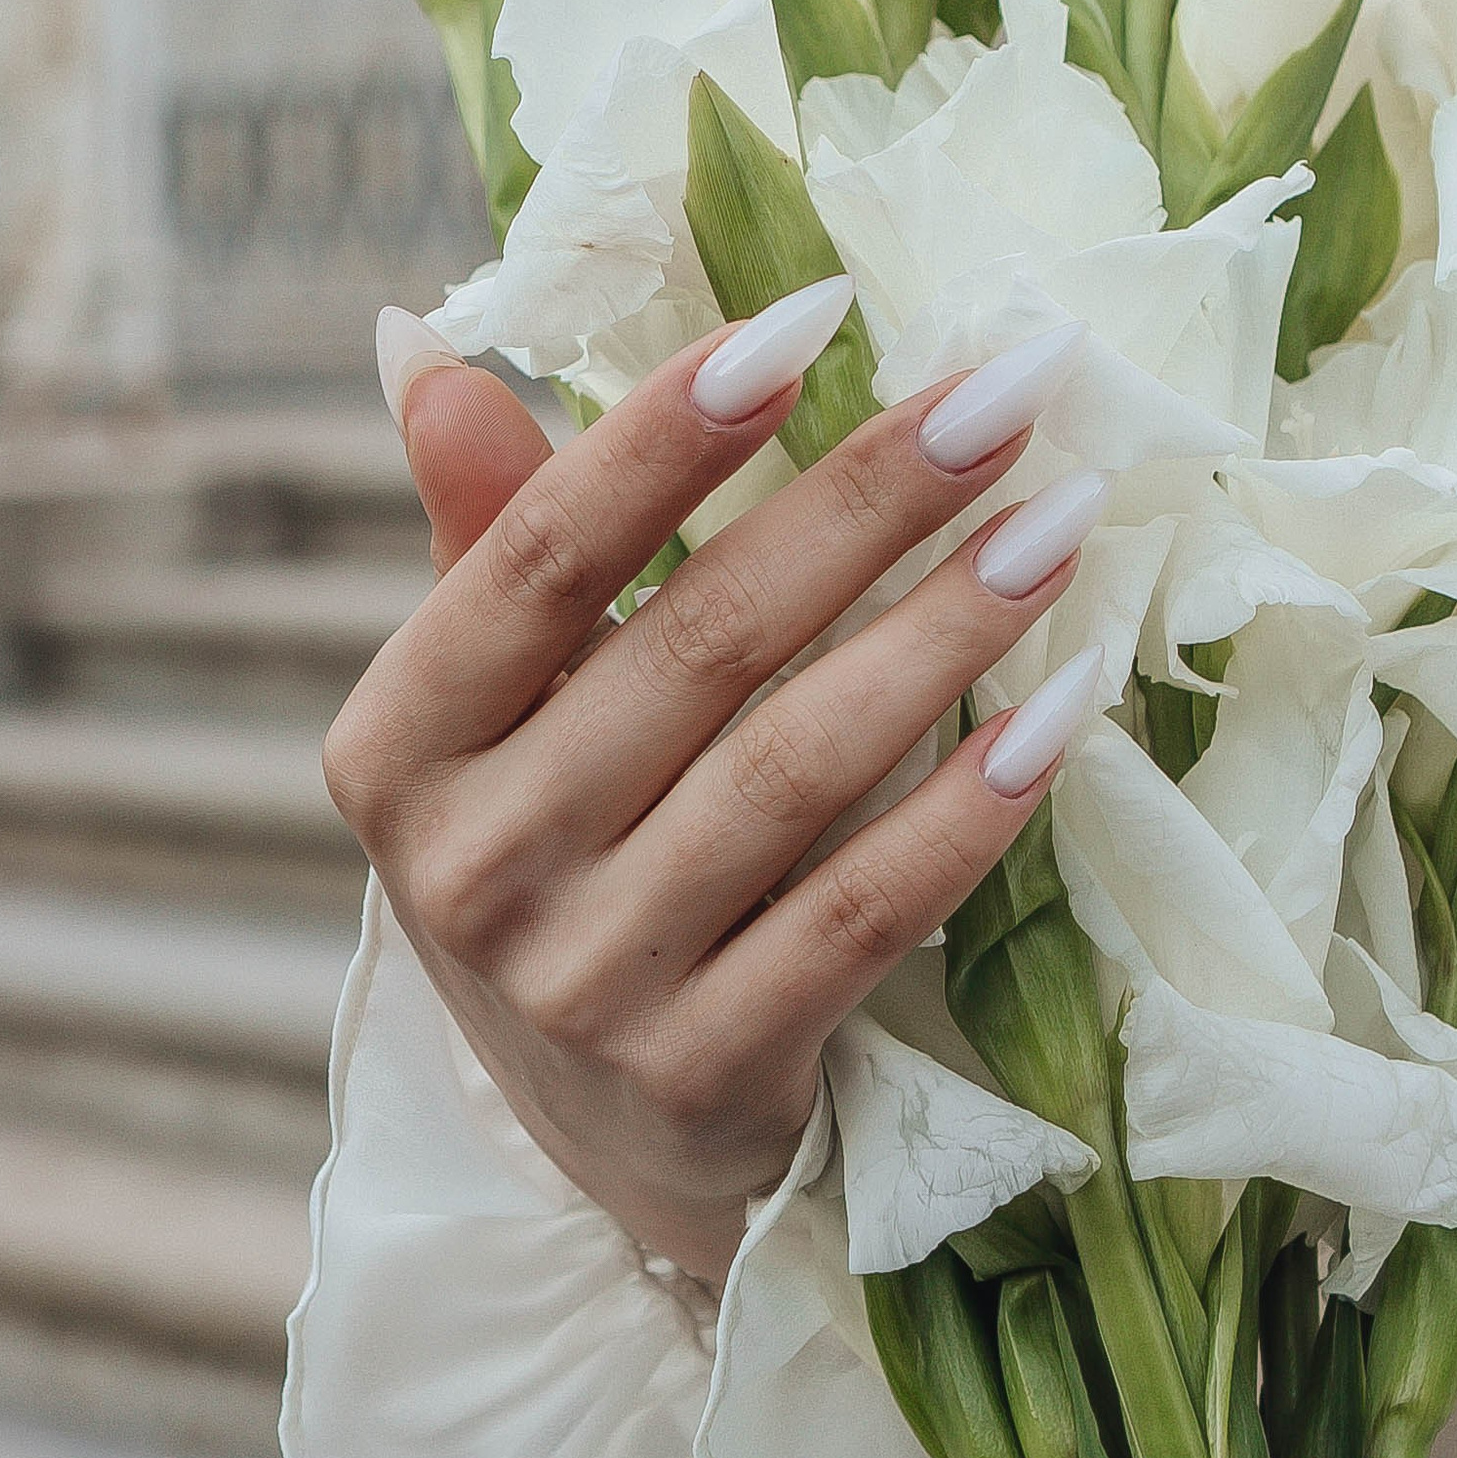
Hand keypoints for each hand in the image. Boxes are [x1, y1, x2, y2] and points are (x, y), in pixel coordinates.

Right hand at [323, 298, 1103, 1281]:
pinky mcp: (705, 1073)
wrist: (602, 1143)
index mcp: (397, 750)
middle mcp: (471, 870)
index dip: (667, 433)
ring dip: (942, 632)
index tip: (810, 314)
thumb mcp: (491, 717)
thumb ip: (482, 536)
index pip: (537, 557)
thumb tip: (429, 346)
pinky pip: (863, 913)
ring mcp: (586, 984)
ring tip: (1057, 522)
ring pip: (791, 770)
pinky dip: (966, 807)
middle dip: (865, 499)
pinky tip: (1059, 711)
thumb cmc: (562, 862)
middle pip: (692, 644)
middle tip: (1006, 389)